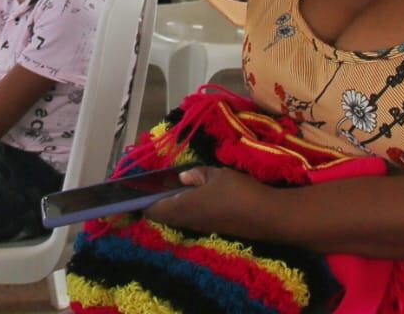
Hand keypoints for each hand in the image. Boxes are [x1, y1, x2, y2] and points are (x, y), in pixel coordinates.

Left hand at [144, 166, 277, 236]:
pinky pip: (190, 220)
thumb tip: (182, 178)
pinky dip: (185, 209)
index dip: (141, 201)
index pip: (152, 209)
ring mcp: (201, 228)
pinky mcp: (214, 229)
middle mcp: (188, 221)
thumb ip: (196, 175)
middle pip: (163, 216)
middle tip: (152, 187)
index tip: (135, 191)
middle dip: (154, 204)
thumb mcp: (216, 175)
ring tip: (170, 189)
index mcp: (183, 207)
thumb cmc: (238, 192)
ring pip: (177, 219)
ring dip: (171, 207)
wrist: (268, 217)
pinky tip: (193, 197)